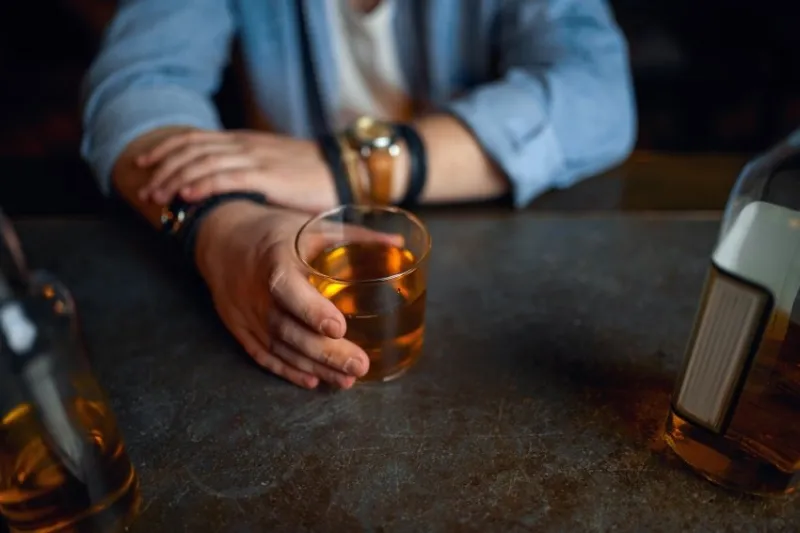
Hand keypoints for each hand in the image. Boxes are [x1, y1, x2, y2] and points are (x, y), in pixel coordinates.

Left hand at [136, 129, 337, 212]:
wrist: (345, 172)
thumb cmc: (311, 177)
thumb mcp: (273, 169)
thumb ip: (248, 174)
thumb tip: (225, 191)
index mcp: (245, 142)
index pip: (196, 140)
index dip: (166, 150)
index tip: (145, 165)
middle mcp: (245, 146)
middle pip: (192, 149)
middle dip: (162, 168)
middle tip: (144, 188)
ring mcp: (256, 159)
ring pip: (203, 162)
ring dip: (175, 179)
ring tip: (158, 197)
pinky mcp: (268, 177)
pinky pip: (227, 177)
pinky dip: (202, 183)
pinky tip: (187, 194)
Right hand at [195, 201, 398, 388]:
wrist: (219, 237)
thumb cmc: (272, 230)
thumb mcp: (309, 225)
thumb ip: (354, 236)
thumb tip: (398, 243)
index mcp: (274, 260)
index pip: (287, 288)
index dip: (311, 310)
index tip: (339, 328)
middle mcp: (255, 291)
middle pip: (288, 328)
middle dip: (324, 351)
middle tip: (359, 365)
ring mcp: (246, 313)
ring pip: (278, 347)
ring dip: (313, 366)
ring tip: (347, 380)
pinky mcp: (240, 328)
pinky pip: (262, 354)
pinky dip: (287, 370)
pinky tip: (313, 380)